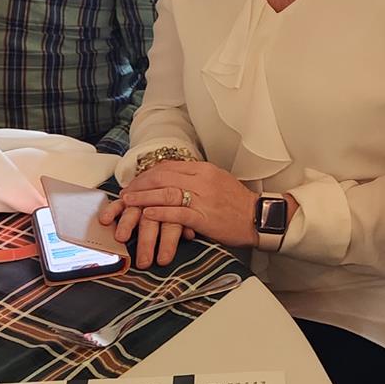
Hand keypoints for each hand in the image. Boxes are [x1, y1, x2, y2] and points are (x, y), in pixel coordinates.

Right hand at [98, 197, 187, 267]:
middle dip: (147, 242)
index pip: (172, 224)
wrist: (176, 177)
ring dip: (127, 224)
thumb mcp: (189, 213)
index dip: (168, 243)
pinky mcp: (128, 197)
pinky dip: (112, 209)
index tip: (163, 260)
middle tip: (143, 262)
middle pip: (152, 220)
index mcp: (175, 207)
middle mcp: (157, 201)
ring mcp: (142, 198)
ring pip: (134, 209)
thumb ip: (188, 223)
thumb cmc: (182, 202)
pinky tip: (105, 219)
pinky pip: (120, 201)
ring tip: (121, 238)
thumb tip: (190, 233)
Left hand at [111, 162, 261, 257]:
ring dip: (144, 198)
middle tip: (126, 193)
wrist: (258, 217)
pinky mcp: (204, 217)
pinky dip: (160, 213)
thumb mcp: (217, 181)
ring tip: (129, 202)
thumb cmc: (237, 203)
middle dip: (140, 185)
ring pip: (167, 193)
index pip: (168, 166)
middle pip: (163, 177)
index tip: (135, 182)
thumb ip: (196, 179)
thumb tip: (173, 179)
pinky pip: (178, 213)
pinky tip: (147, 215)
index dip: (147, 174)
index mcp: (204, 169)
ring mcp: (203, 198)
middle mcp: (202, 180)